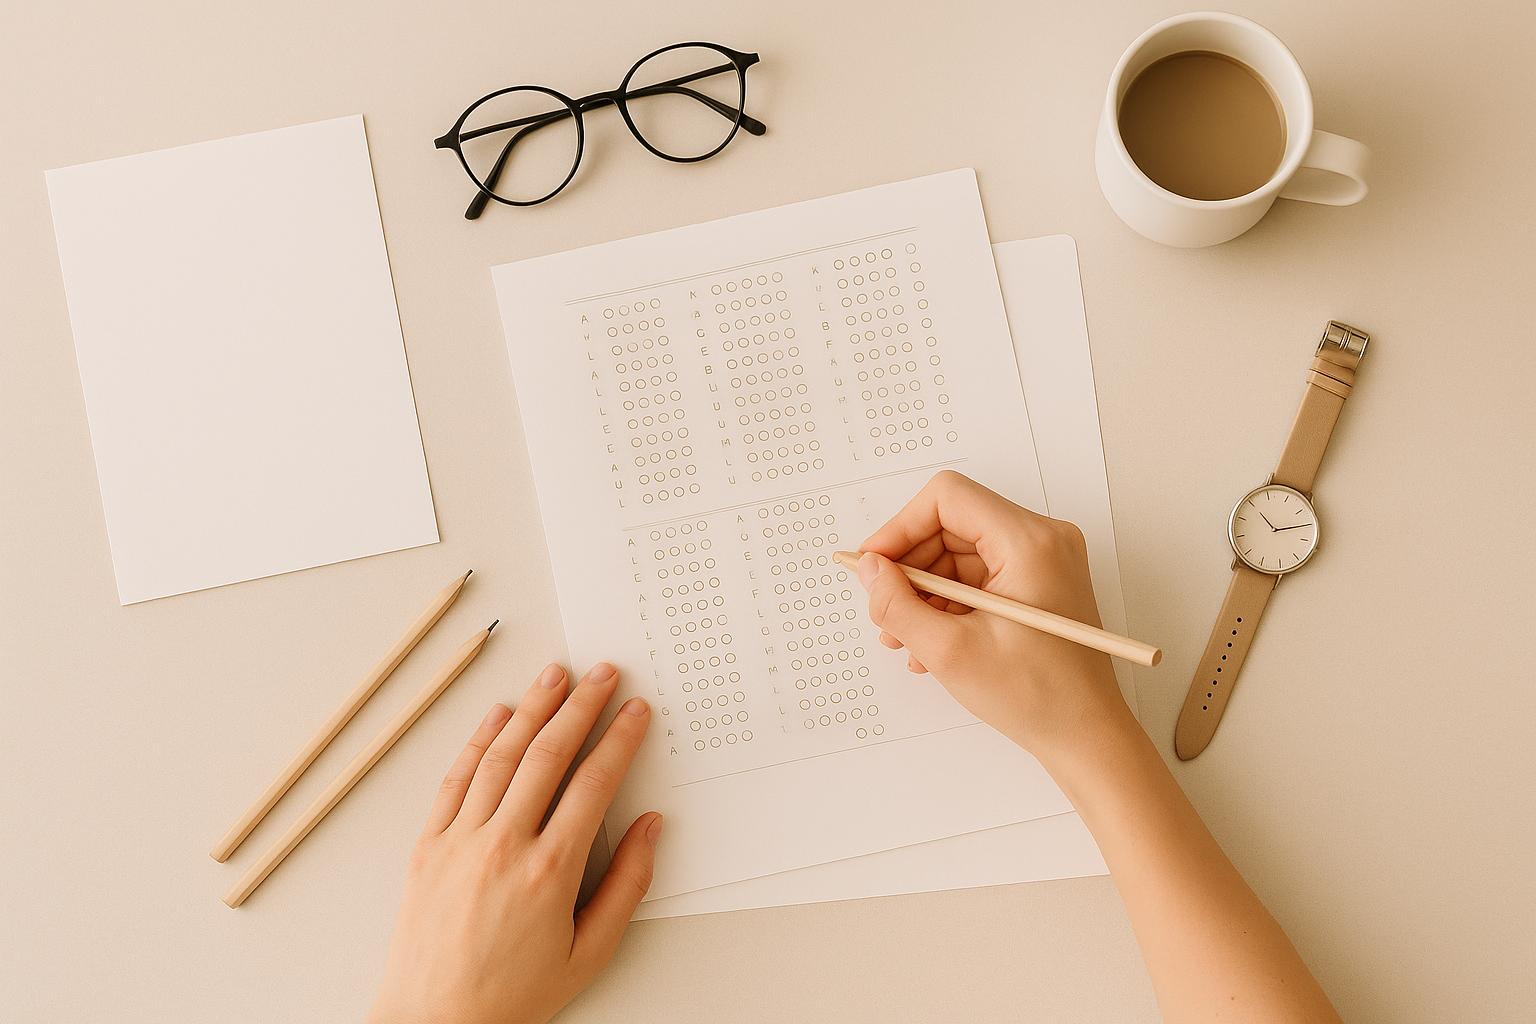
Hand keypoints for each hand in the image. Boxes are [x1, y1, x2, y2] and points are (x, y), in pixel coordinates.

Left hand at [366, 663, 660, 1023]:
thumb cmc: (511, 996)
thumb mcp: (589, 953)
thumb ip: (627, 885)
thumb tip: (652, 828)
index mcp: (549, 873)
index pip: (593, 783)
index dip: (619, 739)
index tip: (635, 711)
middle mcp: (503, 847)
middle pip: (549, 755)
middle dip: (581, 706)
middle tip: (603, 675)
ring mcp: (460, 842)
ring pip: (501, 756)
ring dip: (532, 709)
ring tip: (555, 676)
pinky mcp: (427, 846)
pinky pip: (455, 779)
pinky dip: (478, 741)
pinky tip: (499, 715)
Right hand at [856, 471, 1130, 769]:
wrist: (1086, 736)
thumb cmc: (1040, 697)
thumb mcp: (951, 652)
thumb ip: (898, 605)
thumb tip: (869, 570)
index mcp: (1030, 543)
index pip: (947, 498)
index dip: (900, 527)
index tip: (875, 564)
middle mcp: (1041, 540)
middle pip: (949, 525)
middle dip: (909, 568)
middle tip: (885, 610)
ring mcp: (1040, 561)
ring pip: (956, 553)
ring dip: (922, 592)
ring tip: (906, 638)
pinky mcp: (1034, 583)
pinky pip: (974, 576)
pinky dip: (945, 603)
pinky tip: (931, 643)